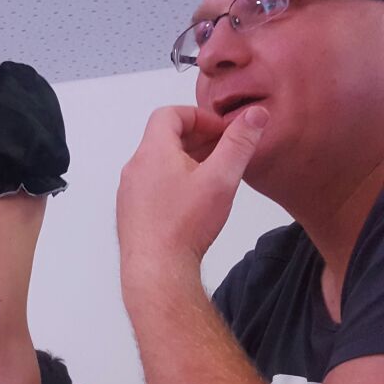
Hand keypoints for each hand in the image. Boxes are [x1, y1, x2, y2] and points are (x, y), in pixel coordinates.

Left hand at [117, 105, 267, 271]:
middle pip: (164, 138)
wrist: (157, 269)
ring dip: (187, 160)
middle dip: (198, 138)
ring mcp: (129, 191)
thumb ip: (239, 143)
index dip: (199, 116)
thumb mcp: (221, 178)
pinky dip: (174, 180)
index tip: (222, 131)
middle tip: (225, 150)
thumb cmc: (184, 225)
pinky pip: (152, 184)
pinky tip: (195, 199)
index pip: (169, 114)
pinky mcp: (131, 211)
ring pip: (159, 163)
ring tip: (215, 174)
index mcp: (151, 152)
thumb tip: (255, 115)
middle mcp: (134, 168)